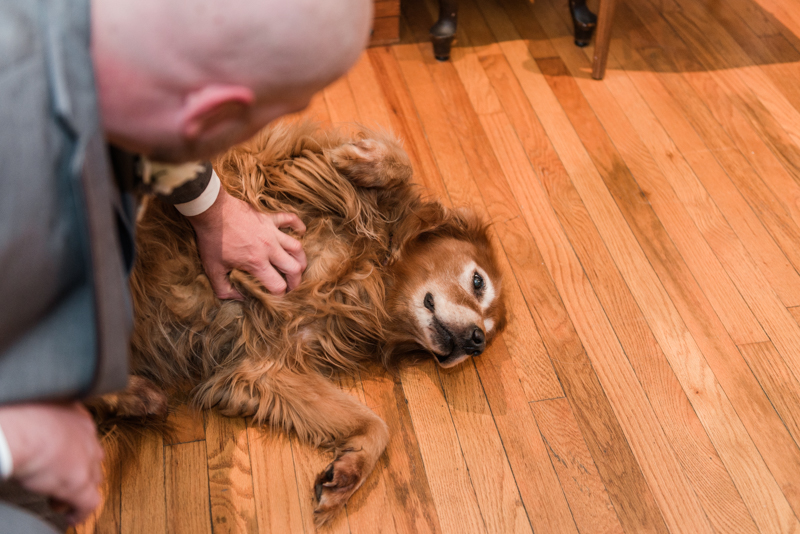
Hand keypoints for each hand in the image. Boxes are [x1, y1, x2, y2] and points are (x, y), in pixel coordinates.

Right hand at [0, 403, 103, 524]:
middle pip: (93, 457)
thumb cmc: (20, 418)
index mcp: (76, 416)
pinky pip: (89, 502)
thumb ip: (44, 424)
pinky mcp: (79, 483)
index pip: (84, 436)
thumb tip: (31, 434)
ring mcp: (87, 460)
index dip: (73, 452)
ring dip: (79, 490)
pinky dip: (81, 512)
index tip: (59, 461)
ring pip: (93, 479)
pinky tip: (71, 518)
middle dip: (79, 470)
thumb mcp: (37, 414)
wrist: (20, 430)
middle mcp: (87, 435)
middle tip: (58, 480)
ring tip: (59, 500)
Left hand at [188, 187, 306, 298]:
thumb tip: (239, 297)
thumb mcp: (212, 269)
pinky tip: (300, 232)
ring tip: (297, 265)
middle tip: (291, 286)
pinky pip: (290, 220)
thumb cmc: (211, 240)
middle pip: (294, 268)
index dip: (279, 295)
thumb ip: (224, 289)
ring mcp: (271, 232)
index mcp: (256, 263)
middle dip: (295, 282)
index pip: (277, 285)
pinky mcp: (270, 219)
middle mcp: (269, 248)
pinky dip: (297, 226)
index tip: (276, 297)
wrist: (211, 211)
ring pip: (297, 248)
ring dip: (300, 259)